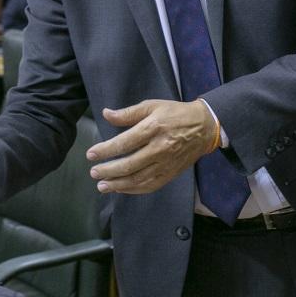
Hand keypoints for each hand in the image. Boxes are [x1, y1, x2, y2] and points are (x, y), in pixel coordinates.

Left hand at [86, 99, 217, 194]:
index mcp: (153, 128)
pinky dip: (134, 190)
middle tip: (94, 172)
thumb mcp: (152, 106)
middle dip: (108, 171)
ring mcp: (166, 164)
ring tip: (102, 186)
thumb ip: (128, 113)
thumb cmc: (175, 114)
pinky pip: (150, 186)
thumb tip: (106, 114)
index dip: (105, 150)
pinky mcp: (171, 174)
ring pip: (138, 179)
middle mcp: (159, 149)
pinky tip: (121, 189)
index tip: (91, 154)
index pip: (124, 143)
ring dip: (118, 185)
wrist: (204, 127)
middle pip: (129, 165)